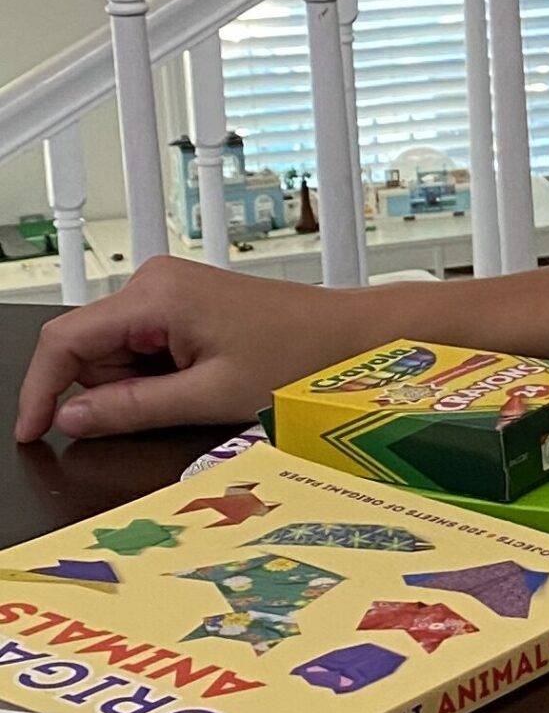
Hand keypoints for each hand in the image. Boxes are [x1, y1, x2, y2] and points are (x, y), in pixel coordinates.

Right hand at [11, 258, 372, 446]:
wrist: (351, 337)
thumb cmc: (301, 356)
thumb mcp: (210, 396)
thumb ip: (132, 408)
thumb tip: (74, 417)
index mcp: (156, 295)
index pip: (64, 340)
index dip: (40, 390)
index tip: (33, 429)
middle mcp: (155, 283)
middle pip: (88, 350)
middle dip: (111, 390)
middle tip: (175, 402)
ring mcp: (168, 292)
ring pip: (113, 354)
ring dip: (139, 385)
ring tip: (201, 387)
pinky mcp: (182, 305)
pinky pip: (142, 349)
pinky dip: (158, 376)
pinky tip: (202, 377)